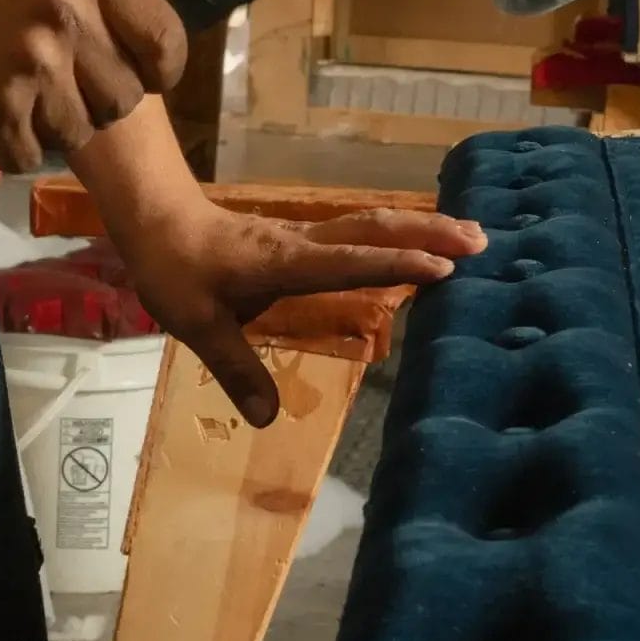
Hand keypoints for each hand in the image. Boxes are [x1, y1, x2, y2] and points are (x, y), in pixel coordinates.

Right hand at [0, 0, 189, 172]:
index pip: (166, 40)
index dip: (161, 69)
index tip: (138, 74)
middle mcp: (67, 14)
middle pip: (124, 100)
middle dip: (94, 102)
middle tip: (52, 83)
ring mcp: (32, 62)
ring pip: (77, 133)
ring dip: (47, 125)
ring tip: (12, 92)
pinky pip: (28, 155)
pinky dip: (7, 144)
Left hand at [122, 202, 487, 426]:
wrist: (157, 222)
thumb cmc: (175, 271)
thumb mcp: (198, 327)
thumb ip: (237, 370)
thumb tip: (269, 419)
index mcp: (284, 264)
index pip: (349, 263)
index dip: (395, 267)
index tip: (444, 271)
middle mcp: (303, 244)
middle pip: (375, 232)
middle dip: (429, 235)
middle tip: (482, 241)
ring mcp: (304, 237)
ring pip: (372, 225)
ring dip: (421, 228)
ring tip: (471, 234)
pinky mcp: (301, 239)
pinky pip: (360, 232)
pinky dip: (397, 234)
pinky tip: (417, 242)